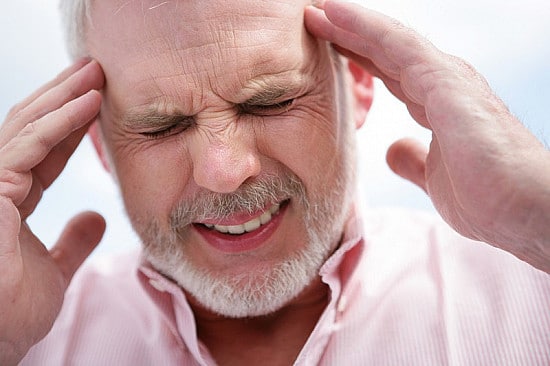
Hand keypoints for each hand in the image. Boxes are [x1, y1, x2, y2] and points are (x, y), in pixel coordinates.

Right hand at [0, 59, 105, 363]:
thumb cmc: (11, 315)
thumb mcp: (53, 271)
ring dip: (64, 97)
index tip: (98, 103)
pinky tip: (88, 103)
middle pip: (30, 129)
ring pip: (25, 128)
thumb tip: (94, 218)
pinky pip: (26, 147)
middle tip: (96, 69)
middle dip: (63, 97)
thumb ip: (72, 242)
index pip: (42, 152)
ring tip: (96, 72)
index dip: (70, 126)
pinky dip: (59, 123)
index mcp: (10, 202)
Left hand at [305, 1, 549, 271]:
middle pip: (385, 51)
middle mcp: (441, 83)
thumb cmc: (488, 198)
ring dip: (351, 23)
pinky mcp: (447, 83)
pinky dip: (365, 28)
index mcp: (436, 103)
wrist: (524, 211)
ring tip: (317, 9)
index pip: (388, 71)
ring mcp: (446, 79)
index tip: (323, 45)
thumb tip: (392, 149)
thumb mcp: (434, 178)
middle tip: (312, 18)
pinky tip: (337, 14)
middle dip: (348, 34)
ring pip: (389, 41)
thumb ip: (414, 159)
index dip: (357, 56)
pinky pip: (398, 46)